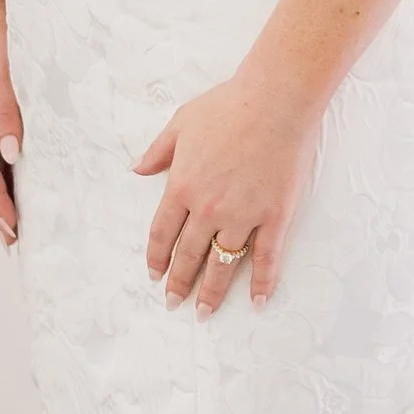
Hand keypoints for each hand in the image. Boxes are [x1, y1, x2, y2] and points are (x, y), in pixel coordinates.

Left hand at [137, 75, 313, 315]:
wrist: (275, 100)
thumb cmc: (229, 105)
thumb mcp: (181, 122)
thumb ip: (158, 151)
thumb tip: (137, 168)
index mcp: (182, 187)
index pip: (162, 235)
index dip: (157, 259)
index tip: (155, 277)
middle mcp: (208, 209)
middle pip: (189, 256)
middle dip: (179, 283)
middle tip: (174, 304)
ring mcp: (242, 216)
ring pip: (223, 264)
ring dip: (213, 292)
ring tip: (205, 313)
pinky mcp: (274, 217)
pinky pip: (266, 258)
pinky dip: (263, 283)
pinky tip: (258, 302)